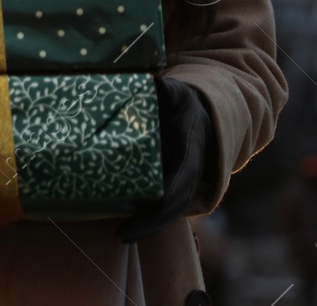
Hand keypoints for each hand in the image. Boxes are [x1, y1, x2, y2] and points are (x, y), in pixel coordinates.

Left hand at [118, 77, 213, 241]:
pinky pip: (155, 203)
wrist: (199, 113)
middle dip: (151, 224)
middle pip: (171, 208)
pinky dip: (142, 215)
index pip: (181, 185)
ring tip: (120, 235)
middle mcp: (185, 175)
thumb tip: (152, 82)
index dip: (167, 201)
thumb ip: (168, 91)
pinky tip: (117, 221)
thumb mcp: (179, 94)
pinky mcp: (164, 182)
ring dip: (145, 225)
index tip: (152, 208)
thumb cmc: (185, 103)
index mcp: (191, 156)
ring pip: (165, 211)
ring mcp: (176, 182)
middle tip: (123, 234)